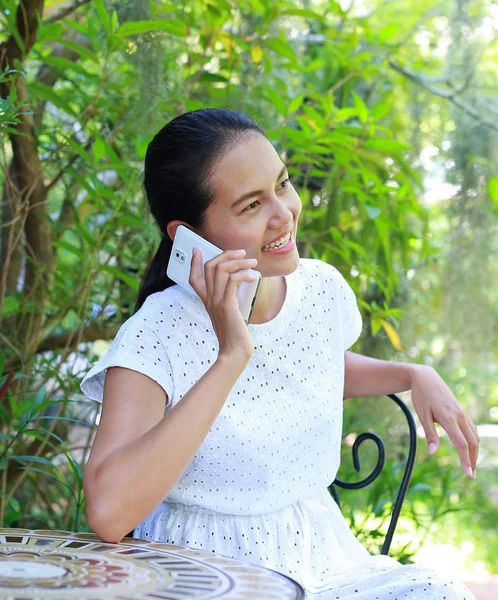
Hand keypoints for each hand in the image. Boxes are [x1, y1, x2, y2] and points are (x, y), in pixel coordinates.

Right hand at [189, 247, 256, 362]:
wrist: (234, 352)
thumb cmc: (235, 335)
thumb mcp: (229, 314)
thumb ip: (230, 300)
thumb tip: (240, 284)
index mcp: (207, 301)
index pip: (193, 278)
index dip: (194, 262)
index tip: (197, 249)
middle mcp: (209, 299)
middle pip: (210, 267)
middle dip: (225, 254)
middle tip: (240, 253)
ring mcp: (217, 302)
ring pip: (221, 269)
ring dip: (238, 261)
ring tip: (252, 262)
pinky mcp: (227, 306)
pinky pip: (232, 281)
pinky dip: (243, 273)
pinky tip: (253, 276)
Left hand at [409, 364, 479, 478]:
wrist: (426, 378)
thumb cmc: (421, 396)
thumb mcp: (422, 415)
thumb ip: (430, 434)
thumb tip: (433, 453)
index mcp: (449, 418)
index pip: (461, 444)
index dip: (465, 460)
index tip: (468, 474)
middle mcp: (459, 416)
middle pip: (472, 442)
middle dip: (472, 460)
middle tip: (471, 475)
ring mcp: (462, 413)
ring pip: (474, 435)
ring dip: (474, 451)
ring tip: (470, 464)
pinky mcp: (461, 411)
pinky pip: (472, 428)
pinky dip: (473, 440)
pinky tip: (470, 447)